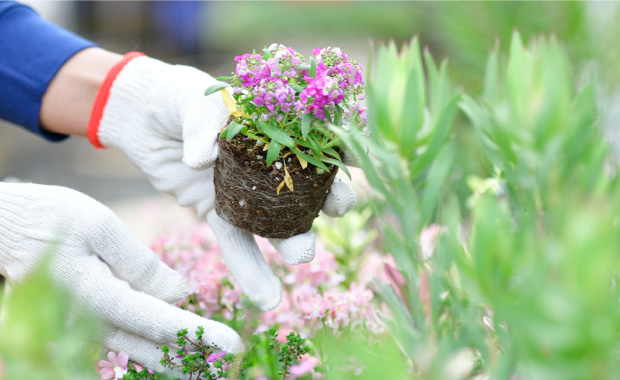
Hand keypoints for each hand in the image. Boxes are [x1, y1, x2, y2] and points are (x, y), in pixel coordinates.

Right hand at [0, 183, 242, 372]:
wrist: (2, 227)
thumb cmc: (49, 219)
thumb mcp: (99, 227)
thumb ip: (142, 265)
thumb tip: (181, 295)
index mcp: (97, 296)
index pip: (160, 324)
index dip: (199, 336)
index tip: (232, 345)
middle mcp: (88, 323)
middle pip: (151, 351)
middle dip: (192, 361)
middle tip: (228, 370)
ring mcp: (80, 330)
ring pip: (136, 355)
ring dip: (174, 363)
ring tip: (209, 371)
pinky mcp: (79, 325)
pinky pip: (121, 346)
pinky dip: (151, 352)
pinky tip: (173, 356)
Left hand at [92, 55, 356, 309]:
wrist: (141, 117)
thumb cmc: (177, 97)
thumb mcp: (193, 100)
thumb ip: (202, 126)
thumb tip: (202, 159)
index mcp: (274, 127)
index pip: (315, 137)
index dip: (339, 148)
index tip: (355, 158)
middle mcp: (269, 163)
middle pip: (308, 186)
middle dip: (330, 199)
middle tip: (338, 208)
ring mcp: (248, 192)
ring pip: (279, 222)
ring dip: (295, 241)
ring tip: (302, 255)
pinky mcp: (222, 213)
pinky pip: (239, 244)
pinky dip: (251, 271)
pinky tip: (269, 299)